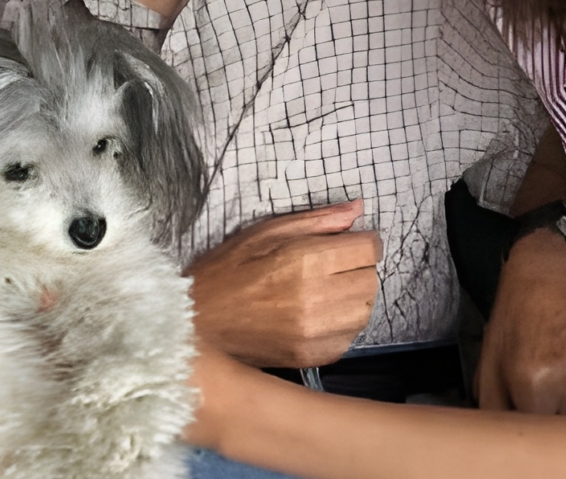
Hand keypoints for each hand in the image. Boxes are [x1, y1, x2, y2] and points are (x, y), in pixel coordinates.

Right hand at [186, 200, 379, 368]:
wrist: (195, 325)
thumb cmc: (224, 273)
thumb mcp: (263, 233)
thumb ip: (315, 221)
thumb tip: (357, 209)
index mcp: (302, 260)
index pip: (368, 248)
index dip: (360, 242)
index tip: (345, 244)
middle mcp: (315, 298)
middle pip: (370, 278)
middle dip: (355, 268)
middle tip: (329, 268)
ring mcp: (315, 332)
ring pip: (365, 309)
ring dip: (352, 297)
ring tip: (323, 292)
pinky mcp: (313, 356)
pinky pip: (350, 336)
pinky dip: (340, 324)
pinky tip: (316, 316)